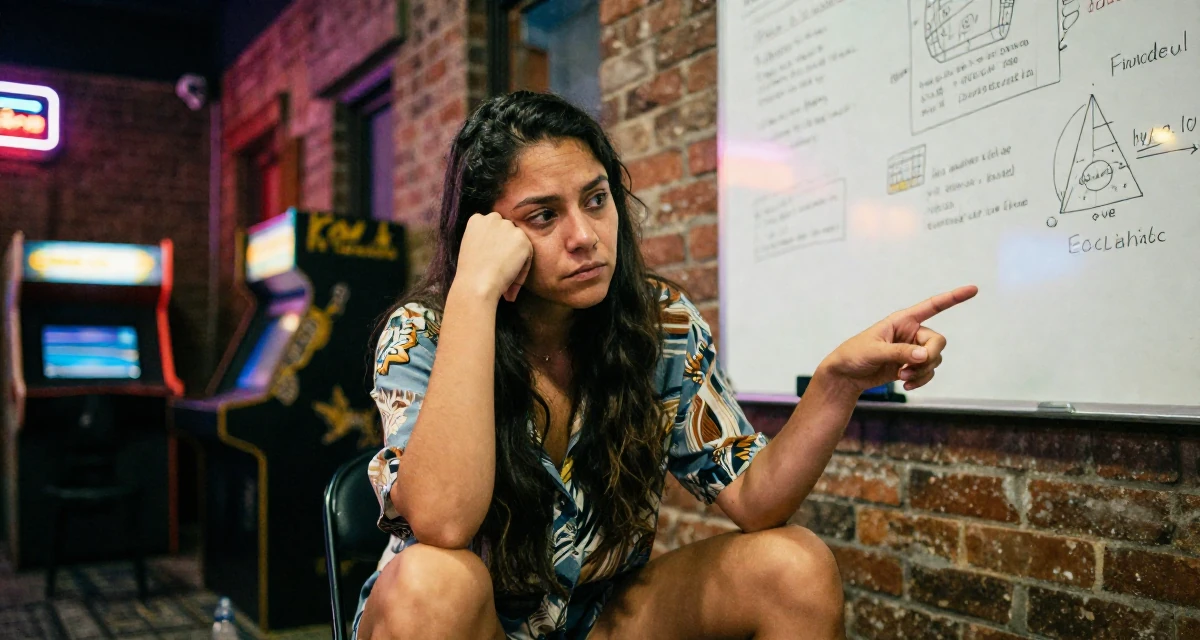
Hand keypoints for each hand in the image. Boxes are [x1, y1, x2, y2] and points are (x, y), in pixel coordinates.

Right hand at [454, 212, 532, 301]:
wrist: (477, 284)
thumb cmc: (470, 273)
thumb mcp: (469, 246)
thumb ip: (482, 238)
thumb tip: (497, 244)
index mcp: (477, 219)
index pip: (492, 226)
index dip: (494, 243)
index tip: (492, 258)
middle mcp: (493, 218)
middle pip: (507, 230)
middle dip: (506, 245)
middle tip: (501, 266)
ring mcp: (509, 227)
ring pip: (518, 241)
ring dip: (516, 254)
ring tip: (506, 274)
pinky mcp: (522, 239)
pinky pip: (527, 253)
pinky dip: (523, 267)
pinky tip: (512, 278)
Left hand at [818, 285, 977, 392]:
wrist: (845, 375)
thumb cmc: (854, 355)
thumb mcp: (874, 351)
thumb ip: (899, 353)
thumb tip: (924, 356)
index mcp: (903, 320)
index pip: (932, 306)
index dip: (953, 298)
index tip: (973, 289)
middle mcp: (911, 333)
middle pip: (938, 342)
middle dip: (930, 357)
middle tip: (913, 367)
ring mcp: (912, 350)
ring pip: (934, 359)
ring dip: (922, 371)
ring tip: (901, 377)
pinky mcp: (911, 365)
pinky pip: (928, 372)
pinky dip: (920, 379)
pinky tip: (906, 385)